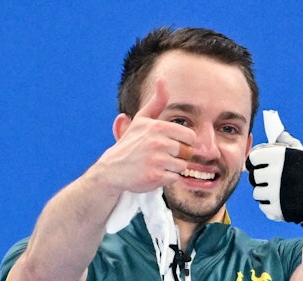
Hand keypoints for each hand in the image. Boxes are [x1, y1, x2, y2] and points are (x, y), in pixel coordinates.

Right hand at [97, 78, 195, 194]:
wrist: (112, 169)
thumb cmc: (131, 143)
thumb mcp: (142, 120)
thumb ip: (156, 102)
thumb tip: (162, 79)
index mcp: (157, 127)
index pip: (190, 136)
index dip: (183, 142)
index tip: (169, 144)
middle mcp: (157, 142)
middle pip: (187, 152)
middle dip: (178, 156)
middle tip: (160, 156)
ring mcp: (156, 160)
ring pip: (182, 166)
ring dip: (172, 168)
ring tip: (156, 164)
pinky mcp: (155, 176)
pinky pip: (174, 178)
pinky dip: (166, 178)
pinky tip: (153, 173)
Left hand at [245, 111, 302, 227]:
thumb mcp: (297, 151)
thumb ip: (281, 137)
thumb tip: (271, 116)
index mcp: (279, 156)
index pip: (252, 158)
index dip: (256, 163)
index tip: (263, 166)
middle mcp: (277, 173)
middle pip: (253, 177)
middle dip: (261, 179)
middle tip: (274, 180)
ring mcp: (277, 193)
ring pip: (257, 193)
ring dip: (265, 193)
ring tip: (279, 191)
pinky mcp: (278, 209)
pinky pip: (263, 206)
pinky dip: (271, 206)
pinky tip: (282, 202)